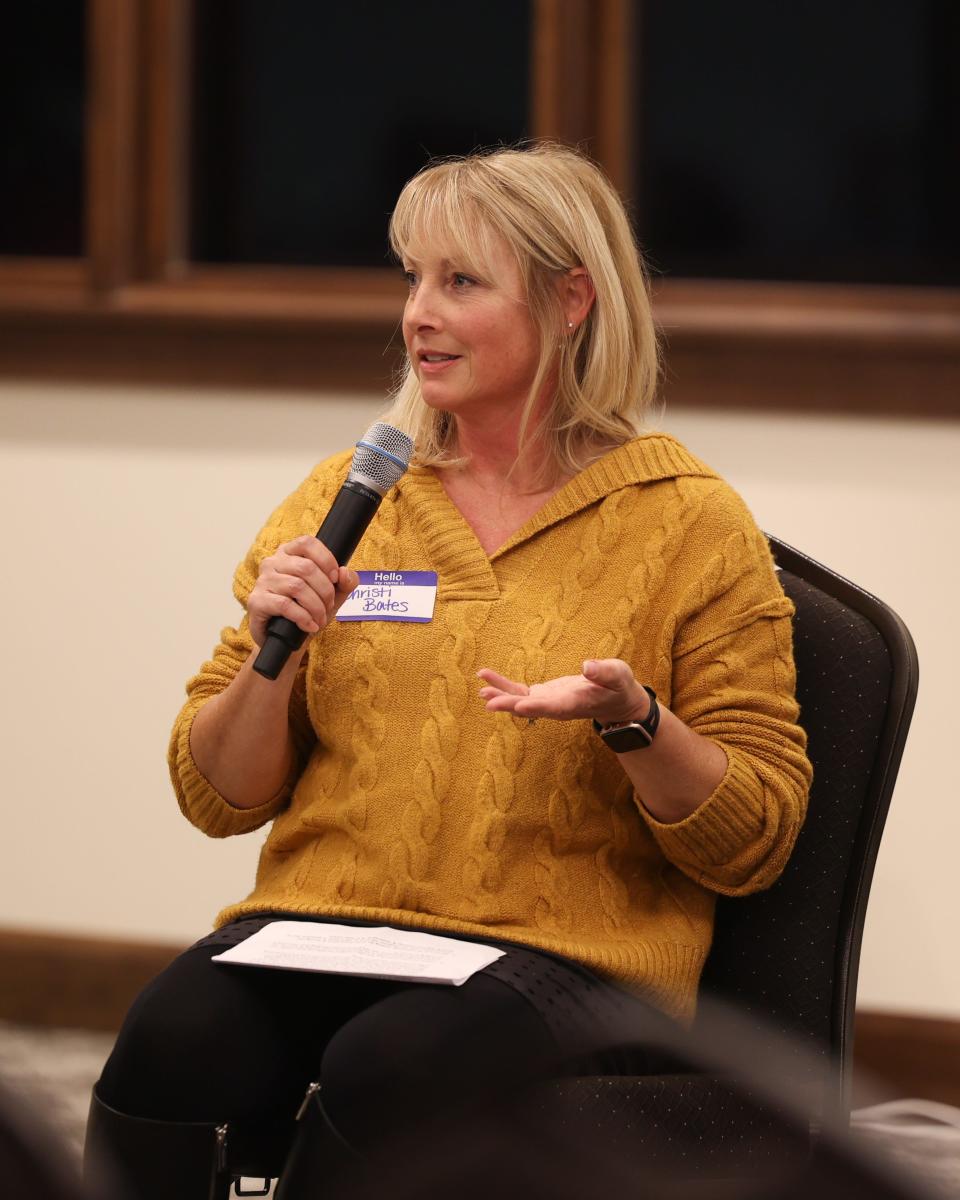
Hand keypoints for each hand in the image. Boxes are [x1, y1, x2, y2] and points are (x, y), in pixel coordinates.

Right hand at [247, 535, 357, 647]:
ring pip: (296, 586)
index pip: (307, 543)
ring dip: (315, 606)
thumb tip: (344, 572)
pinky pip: (284, 605)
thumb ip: (346, 582)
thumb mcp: (333, 596)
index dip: (326, 559)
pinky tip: (310, 626)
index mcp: (289, 554)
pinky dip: (303, 617)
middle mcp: (272, 563)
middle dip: (325, 590)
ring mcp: (262, 581)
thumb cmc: (307, 611)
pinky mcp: (256, 601)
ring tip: (320, 619)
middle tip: (329, 606)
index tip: (335, 578)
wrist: (285, 640)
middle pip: (306, 567)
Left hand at [477, 659, 650, 724]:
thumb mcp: (618, 676)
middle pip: (530, 707)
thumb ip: (604, 672)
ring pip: (520, 701)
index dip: (535, 707)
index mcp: (575, 704)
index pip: (553, 707)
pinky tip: (487, 680)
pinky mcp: (544, 695)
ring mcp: (548, 702)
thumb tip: (587, 665)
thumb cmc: (619, 687)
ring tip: (482, 688)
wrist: (616, 700)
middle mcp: (557, 707)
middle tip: (488, 700)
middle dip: (508, 703)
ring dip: (501, 695)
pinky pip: (520, 692)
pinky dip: (504, 686)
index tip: (517, 706)